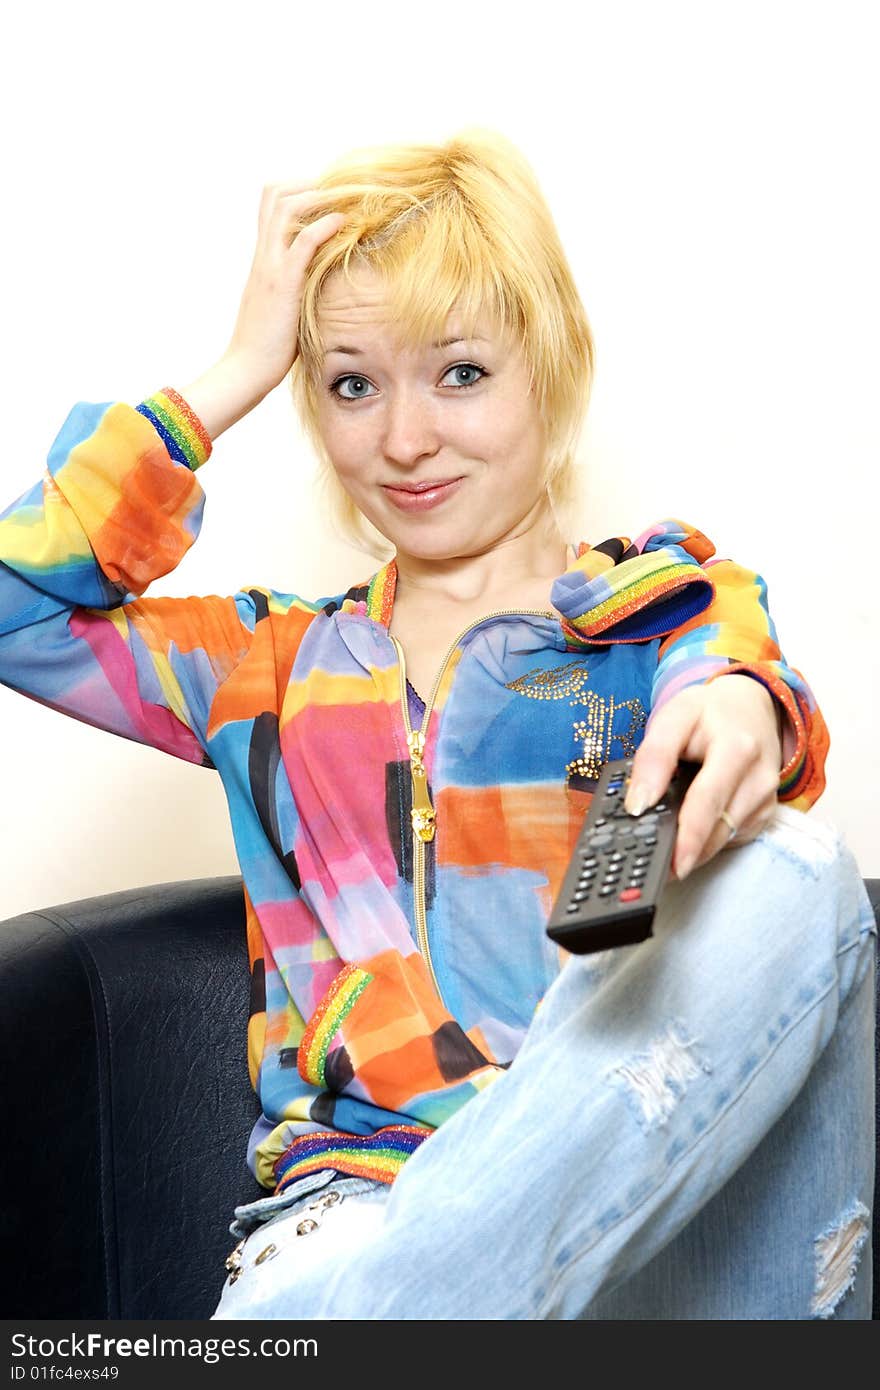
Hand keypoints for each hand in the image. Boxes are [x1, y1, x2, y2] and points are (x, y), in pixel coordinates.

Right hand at [222, 180, 345, 396]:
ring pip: (286, 208)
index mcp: (263, 259)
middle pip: (275, 193)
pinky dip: (324, 226)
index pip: (272, 204)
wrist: (246, 369)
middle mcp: (264, 256)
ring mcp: (271, 267)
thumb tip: (318, 282)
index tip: (328, 197)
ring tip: (347, 199)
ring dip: (319, 197)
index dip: (299, 191)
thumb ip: (295, 286)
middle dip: (310, 184)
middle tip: (341, 191)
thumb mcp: (283, 305)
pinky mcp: (282, 284)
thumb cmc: (268, 346)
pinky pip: (302, 243)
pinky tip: (344, 222)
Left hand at [624, 675, 783, 880]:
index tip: (667, 861)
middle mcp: (759, 778)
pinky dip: (706, 842)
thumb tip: (639, 804)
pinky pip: (731, 839)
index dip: (686, 836)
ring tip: (662, 854)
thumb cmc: (710, 713)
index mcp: (737, 749)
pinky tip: (687, 836)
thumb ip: (654, 756)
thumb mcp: (675, 717)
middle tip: (654, 869)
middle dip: (685, 854)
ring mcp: (766, 800)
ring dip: (693, 851)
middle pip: (718, 829)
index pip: (708, 801)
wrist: (751, 707)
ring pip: (724, 841)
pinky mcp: (765, 814)